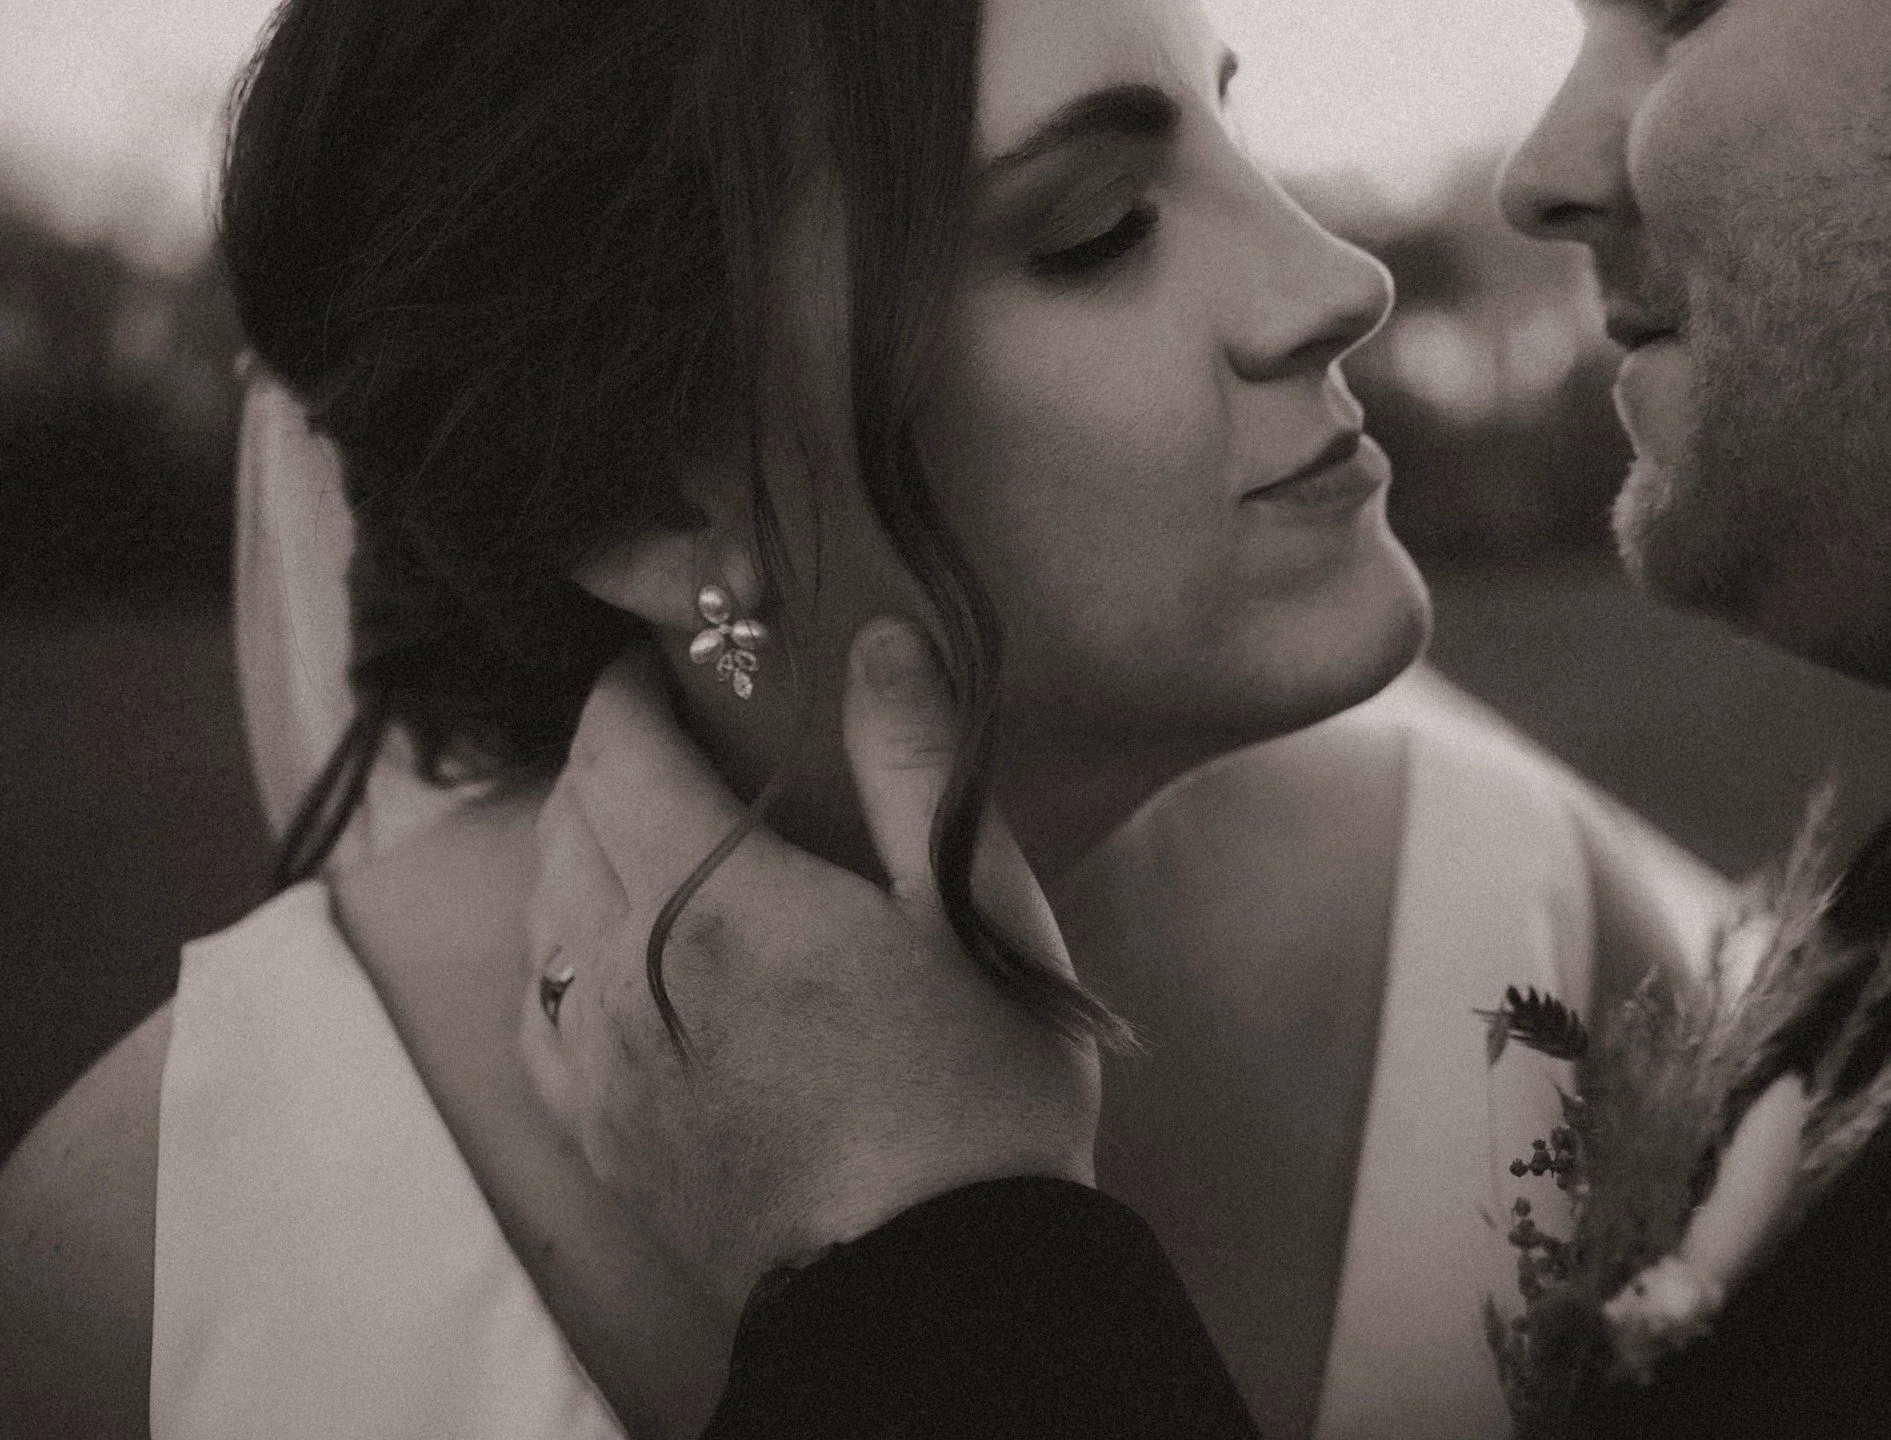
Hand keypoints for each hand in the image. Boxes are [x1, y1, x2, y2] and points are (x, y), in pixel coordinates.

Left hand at [519, 617, 1100, 1310]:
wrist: (937, 1289)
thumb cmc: (977, 1091)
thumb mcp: (976, 912)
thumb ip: (915, 762)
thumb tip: (877, 638)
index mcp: (712, 902)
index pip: (616, 749)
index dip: (628, 689)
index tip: (661, 664)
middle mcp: (622, 975)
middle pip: (565, 820)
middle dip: (608, 759)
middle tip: (674, 740)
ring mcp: (598, 1065)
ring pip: (540, 912)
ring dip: (580, 847)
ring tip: (652, 835)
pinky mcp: (600, 1136)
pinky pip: (536, 1012)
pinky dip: (560, 951)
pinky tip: (611, 954)